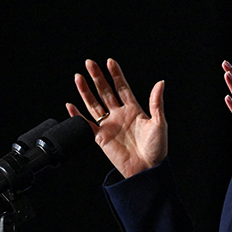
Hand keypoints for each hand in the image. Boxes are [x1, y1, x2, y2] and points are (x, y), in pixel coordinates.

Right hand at [67, 58, 166, 178]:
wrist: (147, 169)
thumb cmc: (157, 148)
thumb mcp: (159, 123)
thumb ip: (156, 102)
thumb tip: (160, 82)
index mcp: (134, 110)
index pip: (122, 87)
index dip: (116, 74)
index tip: (110, 61)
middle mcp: (120, 115)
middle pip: (105, 92)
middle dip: (97, 77)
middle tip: (89, 63)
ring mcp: (109, 125)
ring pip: (94, 104)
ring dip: (86, 91)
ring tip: (79, 76)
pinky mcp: (101, 137)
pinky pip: (86, 124)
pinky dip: (77, 115)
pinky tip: (70, 104)